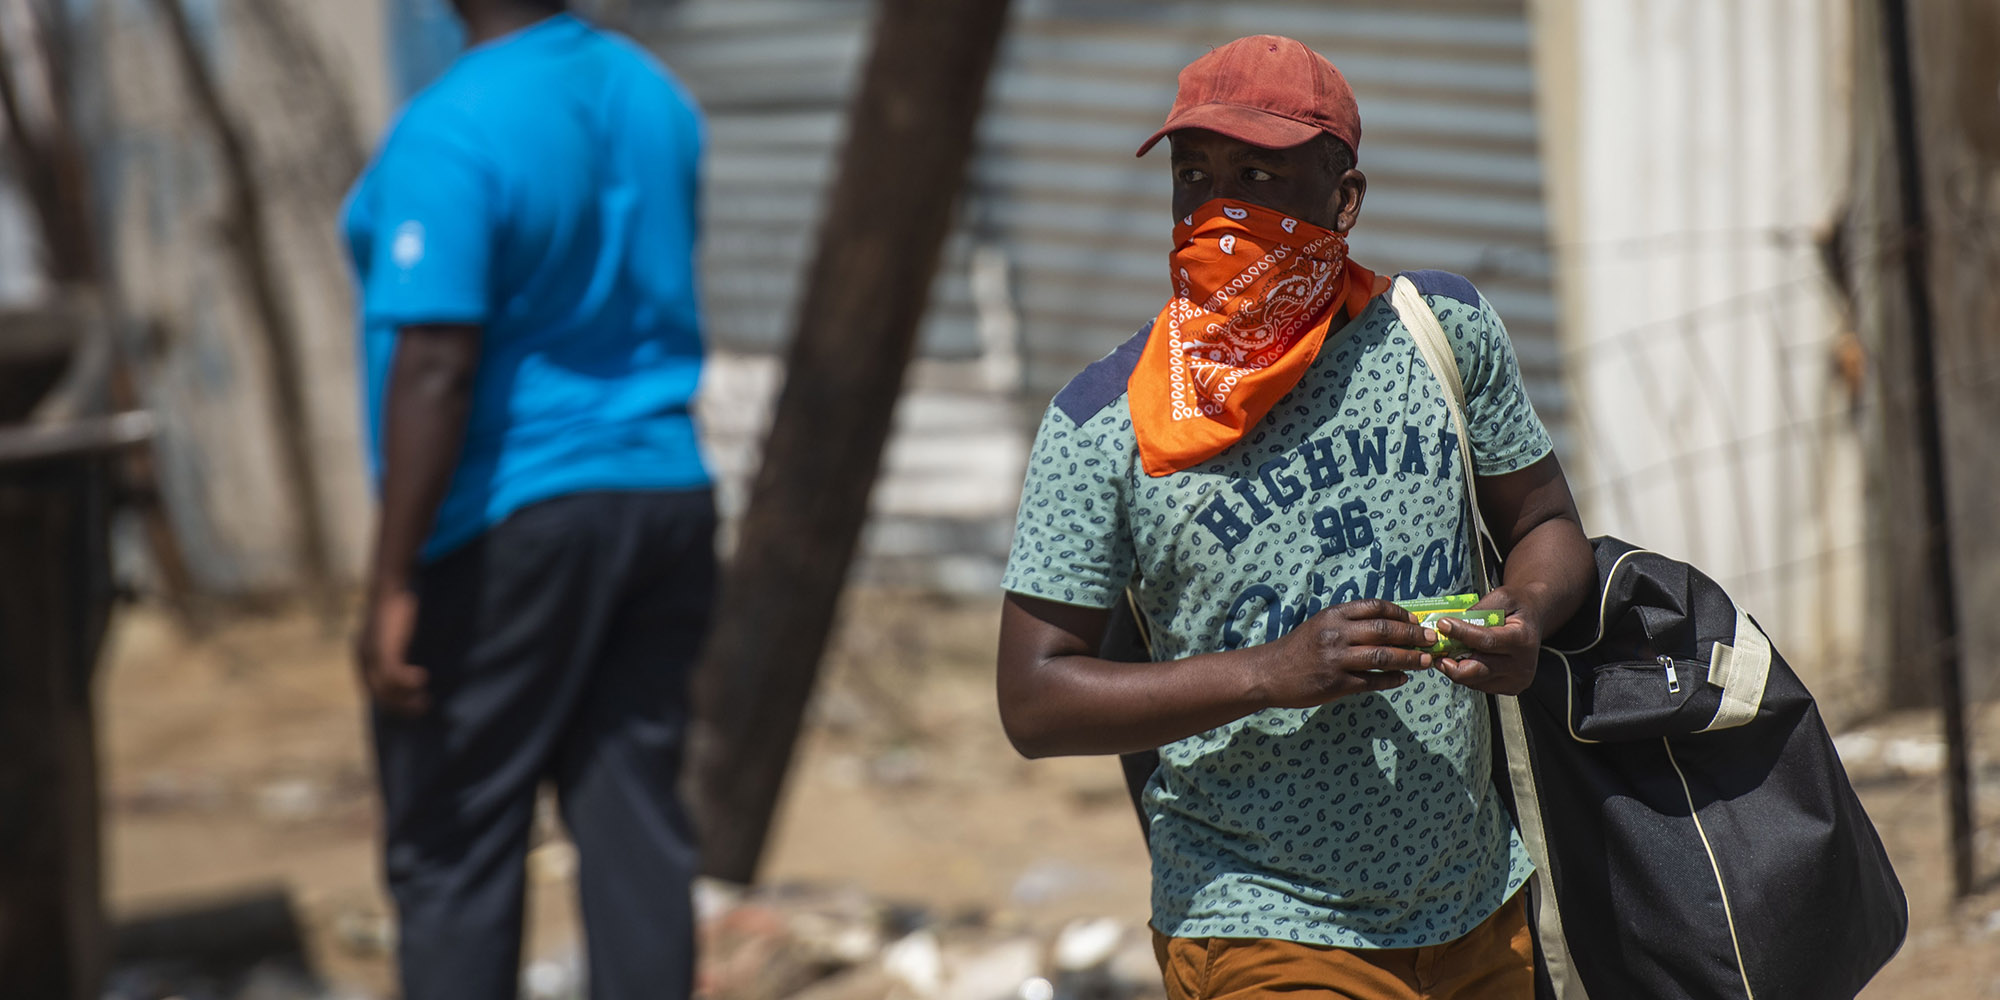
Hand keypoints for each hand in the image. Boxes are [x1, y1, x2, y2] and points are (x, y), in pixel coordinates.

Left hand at [355, 586, 429, 716]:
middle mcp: (363, 659)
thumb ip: (395, 646)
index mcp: (364, 656)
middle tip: (423, 706)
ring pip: (386, 690)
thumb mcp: (393, 630)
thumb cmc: (396, 606)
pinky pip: (393, 678)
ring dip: (407, 699)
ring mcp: (371, 657)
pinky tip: (422, 678)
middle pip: (379, 695)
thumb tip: (411, 662)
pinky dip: (408, 683)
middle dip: (401, 706)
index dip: (393, 701)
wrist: (388, 586)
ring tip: (426, 699)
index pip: (374, 689)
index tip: (413, 703)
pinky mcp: (383, 651)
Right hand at [1257, 599, 1437, 708]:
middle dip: (1413, 636)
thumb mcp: (1320, 625)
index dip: (1400, 613)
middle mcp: (1336, 634)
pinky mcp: (1336, 683)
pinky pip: (1372, 681)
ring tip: (1425, 661)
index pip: (1375, 607)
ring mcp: (1336, 659)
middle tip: (1431, 640)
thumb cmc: (1298, 649)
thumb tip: (1389, 626)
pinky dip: (1392, 680)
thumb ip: (1349, 623)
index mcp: (1334, 615)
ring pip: (1383, 656)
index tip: (1416, 621)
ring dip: (1409, 659)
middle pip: (1385, 631)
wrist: (1269, 673)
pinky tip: (1403, 679)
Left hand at [1435, 586, 1540, 694]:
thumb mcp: (1501, 598)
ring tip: (1446, 655)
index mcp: (1522, 639)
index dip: (1461, 634)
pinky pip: (1480, 685)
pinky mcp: (1511, 687)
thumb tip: (1452, 624)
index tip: (1443, 625)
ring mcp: (1517, 679)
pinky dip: (1467, 675)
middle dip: (1451, 662)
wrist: (1534, 620)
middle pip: (1478, 669)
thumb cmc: (1517, 607)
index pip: (1486, 641)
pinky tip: (1462, 661)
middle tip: (1435, 652)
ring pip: (1475, 681)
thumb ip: (1478, 610)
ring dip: (1456, 669)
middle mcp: (1522, 664)